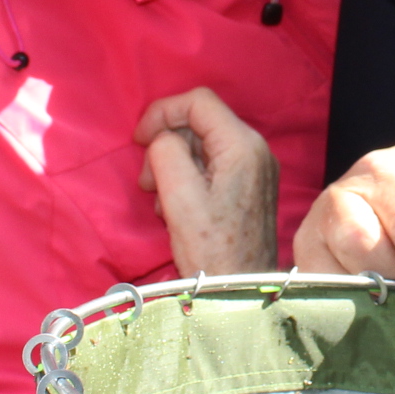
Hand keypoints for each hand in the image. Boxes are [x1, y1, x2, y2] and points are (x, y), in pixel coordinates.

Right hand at [136, 88, 278, 274]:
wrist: (241, 292)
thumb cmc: (212, 250)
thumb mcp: (179, 197)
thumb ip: (167, 153)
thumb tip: (162, 139)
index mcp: (242, 146)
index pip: (198, 101)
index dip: (162, 112)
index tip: (138, 140)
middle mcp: (255, 149)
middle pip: (199, 122)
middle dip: (166, 144)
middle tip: (147, 182)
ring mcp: (255, 168)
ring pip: (202, 144)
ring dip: (172, 163)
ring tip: (160, 200)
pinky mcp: (249, 185)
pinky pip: (212, 164)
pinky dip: (187, 176)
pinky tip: (176, 207)